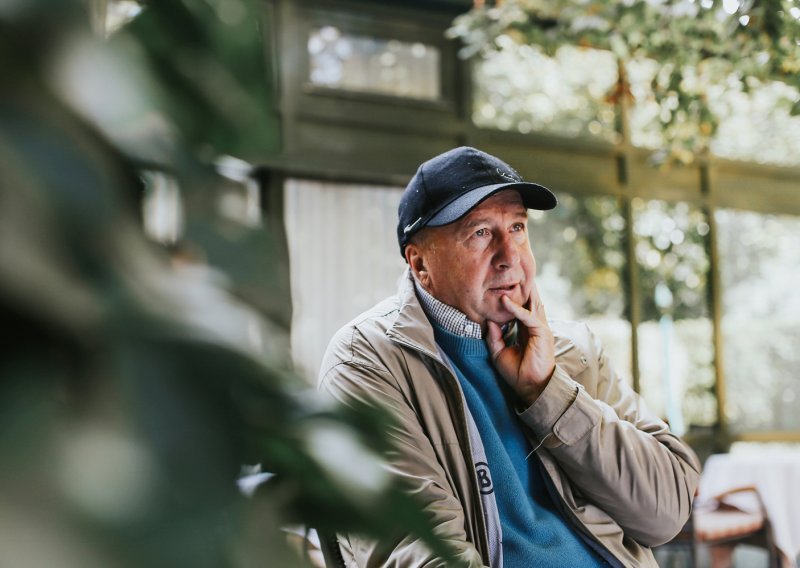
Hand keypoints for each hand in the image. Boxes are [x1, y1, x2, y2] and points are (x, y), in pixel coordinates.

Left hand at [485, 286, 554, 406]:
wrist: (530, 387)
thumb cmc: (517, 373)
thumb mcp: (499, 352)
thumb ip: (494, 335)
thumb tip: (489, 319)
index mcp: (527, 330)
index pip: (522, 309)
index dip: (514, 298)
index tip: (503, 286)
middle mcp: (535, 326)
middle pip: (530, 302)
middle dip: (524, 288)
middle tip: (515, 272)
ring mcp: (540, 328)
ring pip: (532, 304)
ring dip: (522, 291)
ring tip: (513, 276)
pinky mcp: (542, 332)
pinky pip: (528, 316)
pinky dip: (516, 308)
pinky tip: (504, 301)